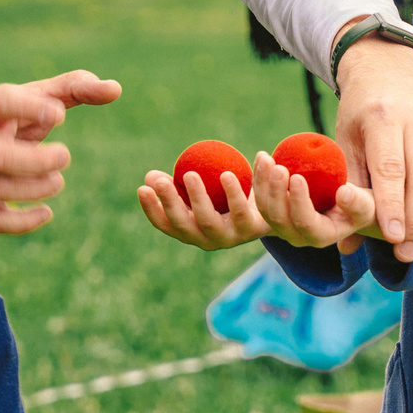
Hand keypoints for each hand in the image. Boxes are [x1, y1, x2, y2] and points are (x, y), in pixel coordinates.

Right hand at [0, 70, 119, 234]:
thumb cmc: (2, 116)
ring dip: (31, 189)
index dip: (28, 107)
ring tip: (57, 181)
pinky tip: (46, 213)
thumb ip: (74, 88)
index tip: (60, 114)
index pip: (1, 103)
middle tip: (64, 157)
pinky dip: (20, 223)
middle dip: (33, 161)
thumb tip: (116, 89)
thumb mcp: (31, 95)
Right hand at [136, 166, 268, 250]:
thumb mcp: (201, 187)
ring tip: (190, 174)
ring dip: (197, 198)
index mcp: (189, 230)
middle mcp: (205, 239)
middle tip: (161, 182)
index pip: (164, 224)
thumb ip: (178, 183)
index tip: (142, 188)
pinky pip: (239, 210)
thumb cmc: (226, 195)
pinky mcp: (248, 231)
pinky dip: (233, 191)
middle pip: (183, 225)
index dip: (152, 209)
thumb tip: (150, 176)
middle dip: (170, 203)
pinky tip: (226, 173)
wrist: (270, 207)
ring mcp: (227, 238)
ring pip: (209, 221)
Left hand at [249, 151, 376, 249]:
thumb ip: (357, 202)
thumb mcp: (367, 203)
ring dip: (262, 184)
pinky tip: (262, 155)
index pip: (305, 223)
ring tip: (266, 157)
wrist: (348, 202)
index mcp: (321, 237)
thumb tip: (343, 193)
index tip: (297, 176)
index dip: (299, 202)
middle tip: (277, 166)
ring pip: (265, 209)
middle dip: (276, 192)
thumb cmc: (361, 202)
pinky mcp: (274, 212)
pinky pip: (261, 198)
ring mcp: (284, 226)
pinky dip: (259, 178)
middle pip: (279, 219)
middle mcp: (299, 237)